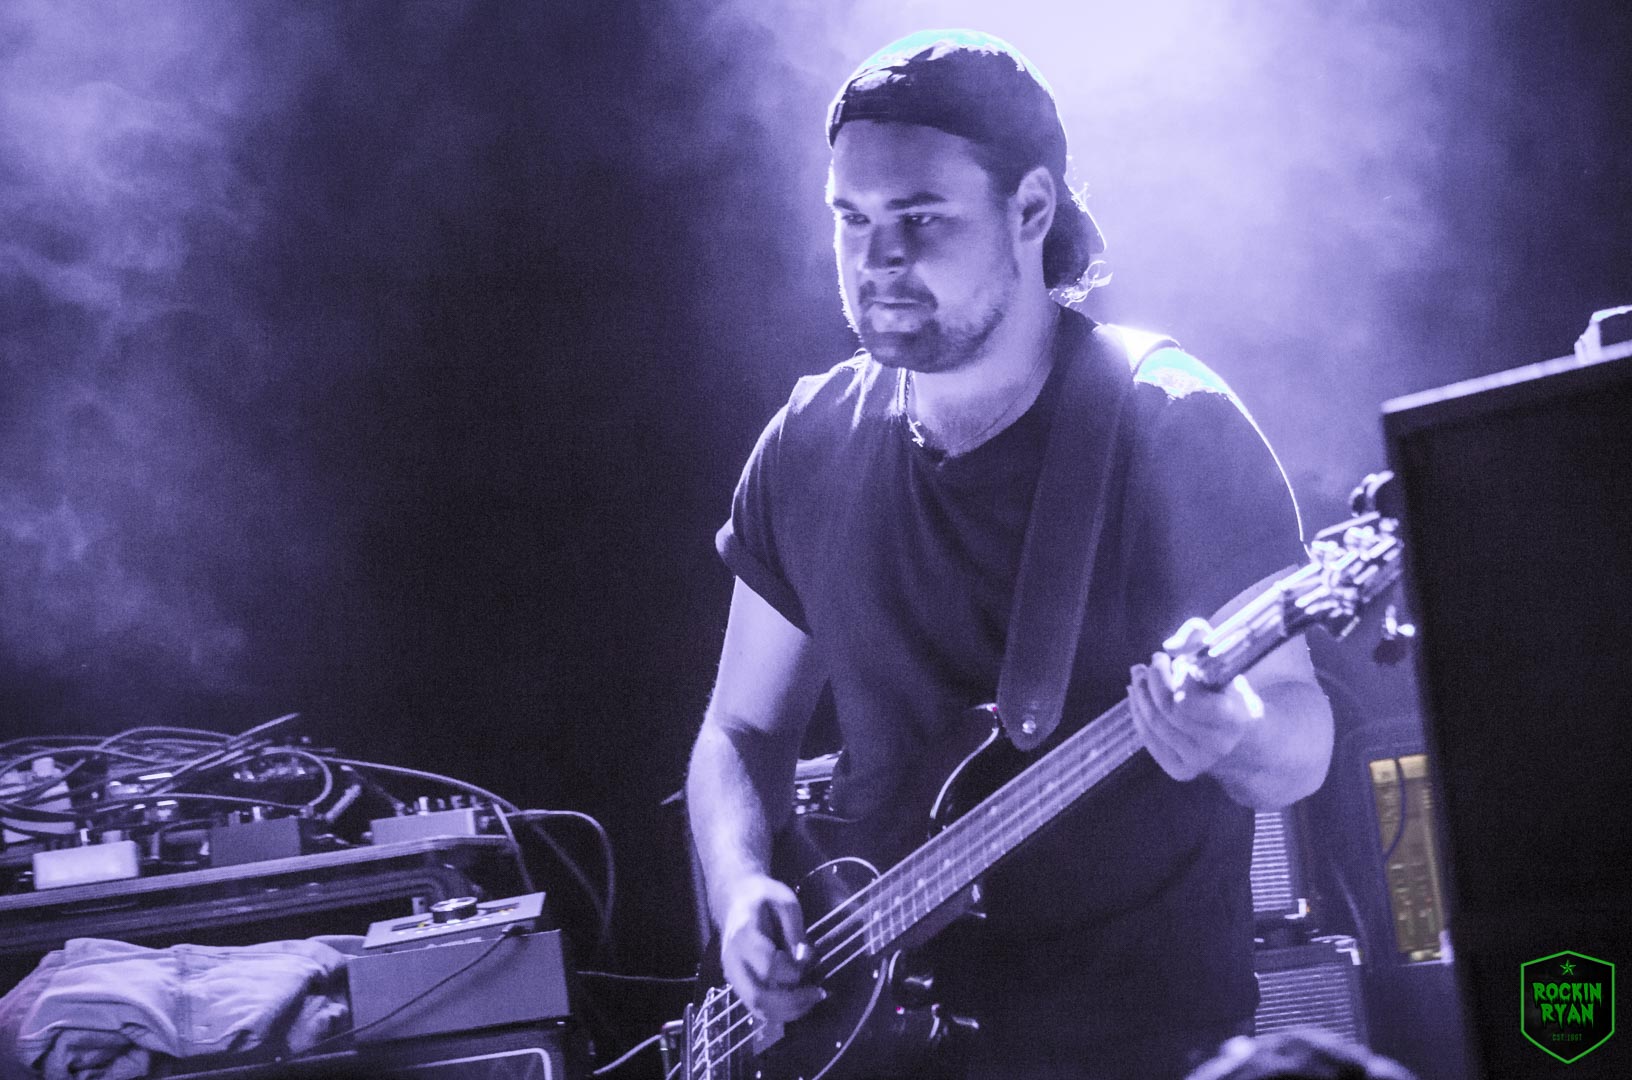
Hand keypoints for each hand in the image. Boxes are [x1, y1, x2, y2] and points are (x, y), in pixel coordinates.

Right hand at [718, 874, 824, 1023]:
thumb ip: (796, 931)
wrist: (735, 900)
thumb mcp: (786, 902)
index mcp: (743, 935)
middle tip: (818, 993)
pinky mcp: (737, 985)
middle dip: (792, 1001)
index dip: (792, 970)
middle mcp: (733, 961)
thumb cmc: (763, 898)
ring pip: (757, 1008)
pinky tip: (800, 1003)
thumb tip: (804, 960)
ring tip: (812, 999)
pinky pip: (757, 1009)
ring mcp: (732, 976)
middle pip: (759, 996)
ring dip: (788, 1011)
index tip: (810, 962)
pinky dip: (780, 1012)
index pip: (767, 965)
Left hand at [1127, 617, 1264, 781]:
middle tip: (1153, 661)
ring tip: (1138, 673)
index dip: (1176, 679)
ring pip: (1154, 725)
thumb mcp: (1227, 664)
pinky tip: (1136, 694)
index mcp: (1234, 719)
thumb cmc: (1234, 696)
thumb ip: (1201, 642)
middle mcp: (1217, 746)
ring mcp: (1197, 762)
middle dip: (1154, 680)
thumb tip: (1170, 646)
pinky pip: (1149, 740)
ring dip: (1140, 694)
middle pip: (1168, 710)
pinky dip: (1138, 713)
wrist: (1247, 743)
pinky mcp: (1180, 771)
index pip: (1189, 700)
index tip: (1179, 663)